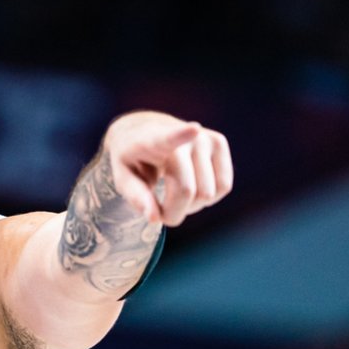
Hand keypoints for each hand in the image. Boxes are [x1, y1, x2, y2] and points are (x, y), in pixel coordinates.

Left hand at [102, 111, 233, 225]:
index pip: (169, 138)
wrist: (146, 132)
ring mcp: (205, 137)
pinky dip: (209, 198)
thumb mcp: (123, 178)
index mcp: (154, 139)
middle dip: (174, 210)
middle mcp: (184, 134)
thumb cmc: (134, 160)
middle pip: (187, 191)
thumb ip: (136, 197)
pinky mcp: (219, 142)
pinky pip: (224, 186)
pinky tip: (193, 185)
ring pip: (208, 194)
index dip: (182, 135)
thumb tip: (155, 218)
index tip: (194, 129)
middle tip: (160, 205)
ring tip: (176, 191)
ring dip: (192, 206)